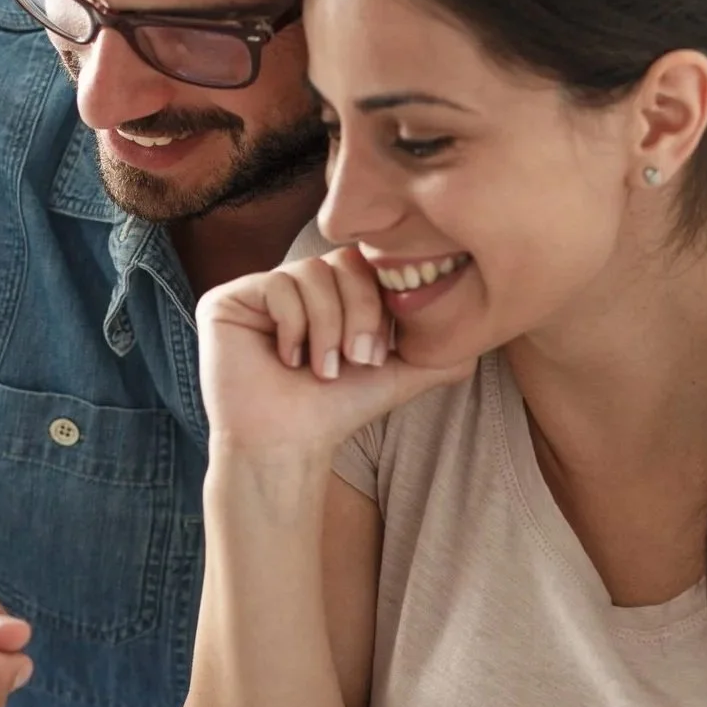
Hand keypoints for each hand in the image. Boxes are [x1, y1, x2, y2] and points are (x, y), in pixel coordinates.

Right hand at [197, 249, 470, 456]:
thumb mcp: (396, 376)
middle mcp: (292, 286)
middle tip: (353, 362)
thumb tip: (480, 341)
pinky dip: (293, 325)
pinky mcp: (226, 301)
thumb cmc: (335, 412)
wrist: (288, 444)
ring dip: (327, 327)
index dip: (377, 302)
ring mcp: (258, 292)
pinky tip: (287, 360)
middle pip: (341, 262)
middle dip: (357, 314)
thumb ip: (437, 353)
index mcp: (328, 294)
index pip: (364, 264)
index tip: (376, 355)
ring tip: (321, 369)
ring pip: (311, 273)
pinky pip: (277, 284)